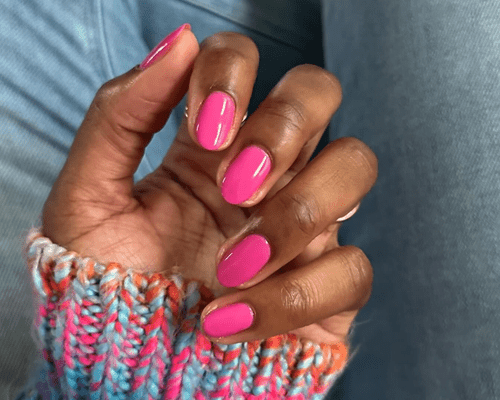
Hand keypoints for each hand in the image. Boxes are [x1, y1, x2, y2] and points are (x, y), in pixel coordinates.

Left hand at [42, 28, 376, 344]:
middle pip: (318, 93)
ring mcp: (303, 224)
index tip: (202, 131)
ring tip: (233, 265)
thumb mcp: (88, 196)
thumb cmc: (105, 283)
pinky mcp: (327, 286)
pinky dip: (293, 298)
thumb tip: (178, 42)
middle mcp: (265, 172)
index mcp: (209, 145)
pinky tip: (233, 319)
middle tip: (235, 187)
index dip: (232, 77)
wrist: (125, 365)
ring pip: (354, 167)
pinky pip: (351, 269)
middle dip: (283, 128)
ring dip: (296, 215)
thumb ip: (120, 115)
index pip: (244, 61)